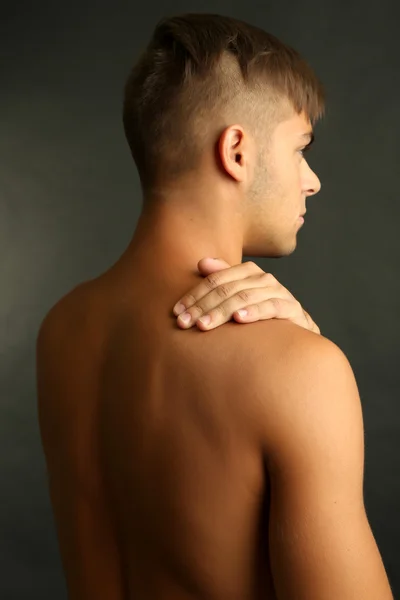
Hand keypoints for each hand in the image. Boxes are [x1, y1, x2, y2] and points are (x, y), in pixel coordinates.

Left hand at [172, 258, 319, 333]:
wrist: (297, 328)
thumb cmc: (262, 311)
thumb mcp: (239, 295)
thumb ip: (221, 279)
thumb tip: (201, 262)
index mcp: (248, 272)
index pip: (215, 280)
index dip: (194, 295)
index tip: (177, 312)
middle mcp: (263, 278)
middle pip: (226, 289)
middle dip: (202, 307)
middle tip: (185, 323)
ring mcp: (279, 292)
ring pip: (244, 298)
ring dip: (221, 312)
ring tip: (203, 325)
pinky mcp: (291, 308)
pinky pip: (271, 307)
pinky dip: (254, 312)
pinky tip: (238, 319)